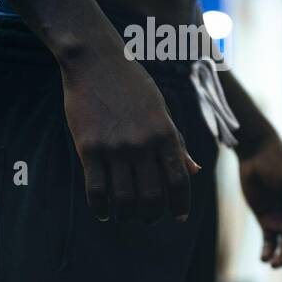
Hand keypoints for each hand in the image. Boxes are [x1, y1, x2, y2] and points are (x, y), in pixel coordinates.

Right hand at [61, 53, 198, 222]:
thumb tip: (194, 172)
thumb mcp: (162, 112)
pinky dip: (101, 208)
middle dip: (152, 215)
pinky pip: (96, 189)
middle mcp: (143, 145)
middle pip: (152, 196)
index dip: (180, 204)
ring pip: (124, 198)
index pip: (179, 181)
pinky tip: (105, 213)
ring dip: (128, 215)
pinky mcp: (88, 147)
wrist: (96, 61)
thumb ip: (177, 144)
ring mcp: (115, 148)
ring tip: (127, 217)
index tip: (179, 218)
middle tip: (149, 219)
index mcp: (166, 135)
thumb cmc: (134, 85)